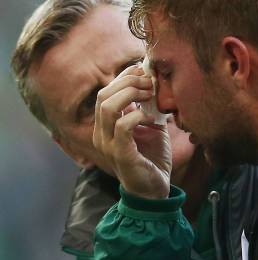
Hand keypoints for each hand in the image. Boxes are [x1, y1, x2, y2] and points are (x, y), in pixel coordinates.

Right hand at [93, 64, 171, 198]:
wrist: (154, 189)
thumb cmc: (152, 159)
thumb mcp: (151, 128)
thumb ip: (147, 109)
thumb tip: (154, 87)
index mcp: (106, 126)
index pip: (105, 93)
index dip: (122, 77)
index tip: (141, 69)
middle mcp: (101, 134)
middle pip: (104, 95)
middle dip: (128, 82)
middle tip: (149, 81)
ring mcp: (108, 144)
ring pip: (108, 107)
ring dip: (131, 95)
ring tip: (149, 94)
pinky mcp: (120, 154)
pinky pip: (123, 127)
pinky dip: (138, 116)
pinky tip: (152, 119)